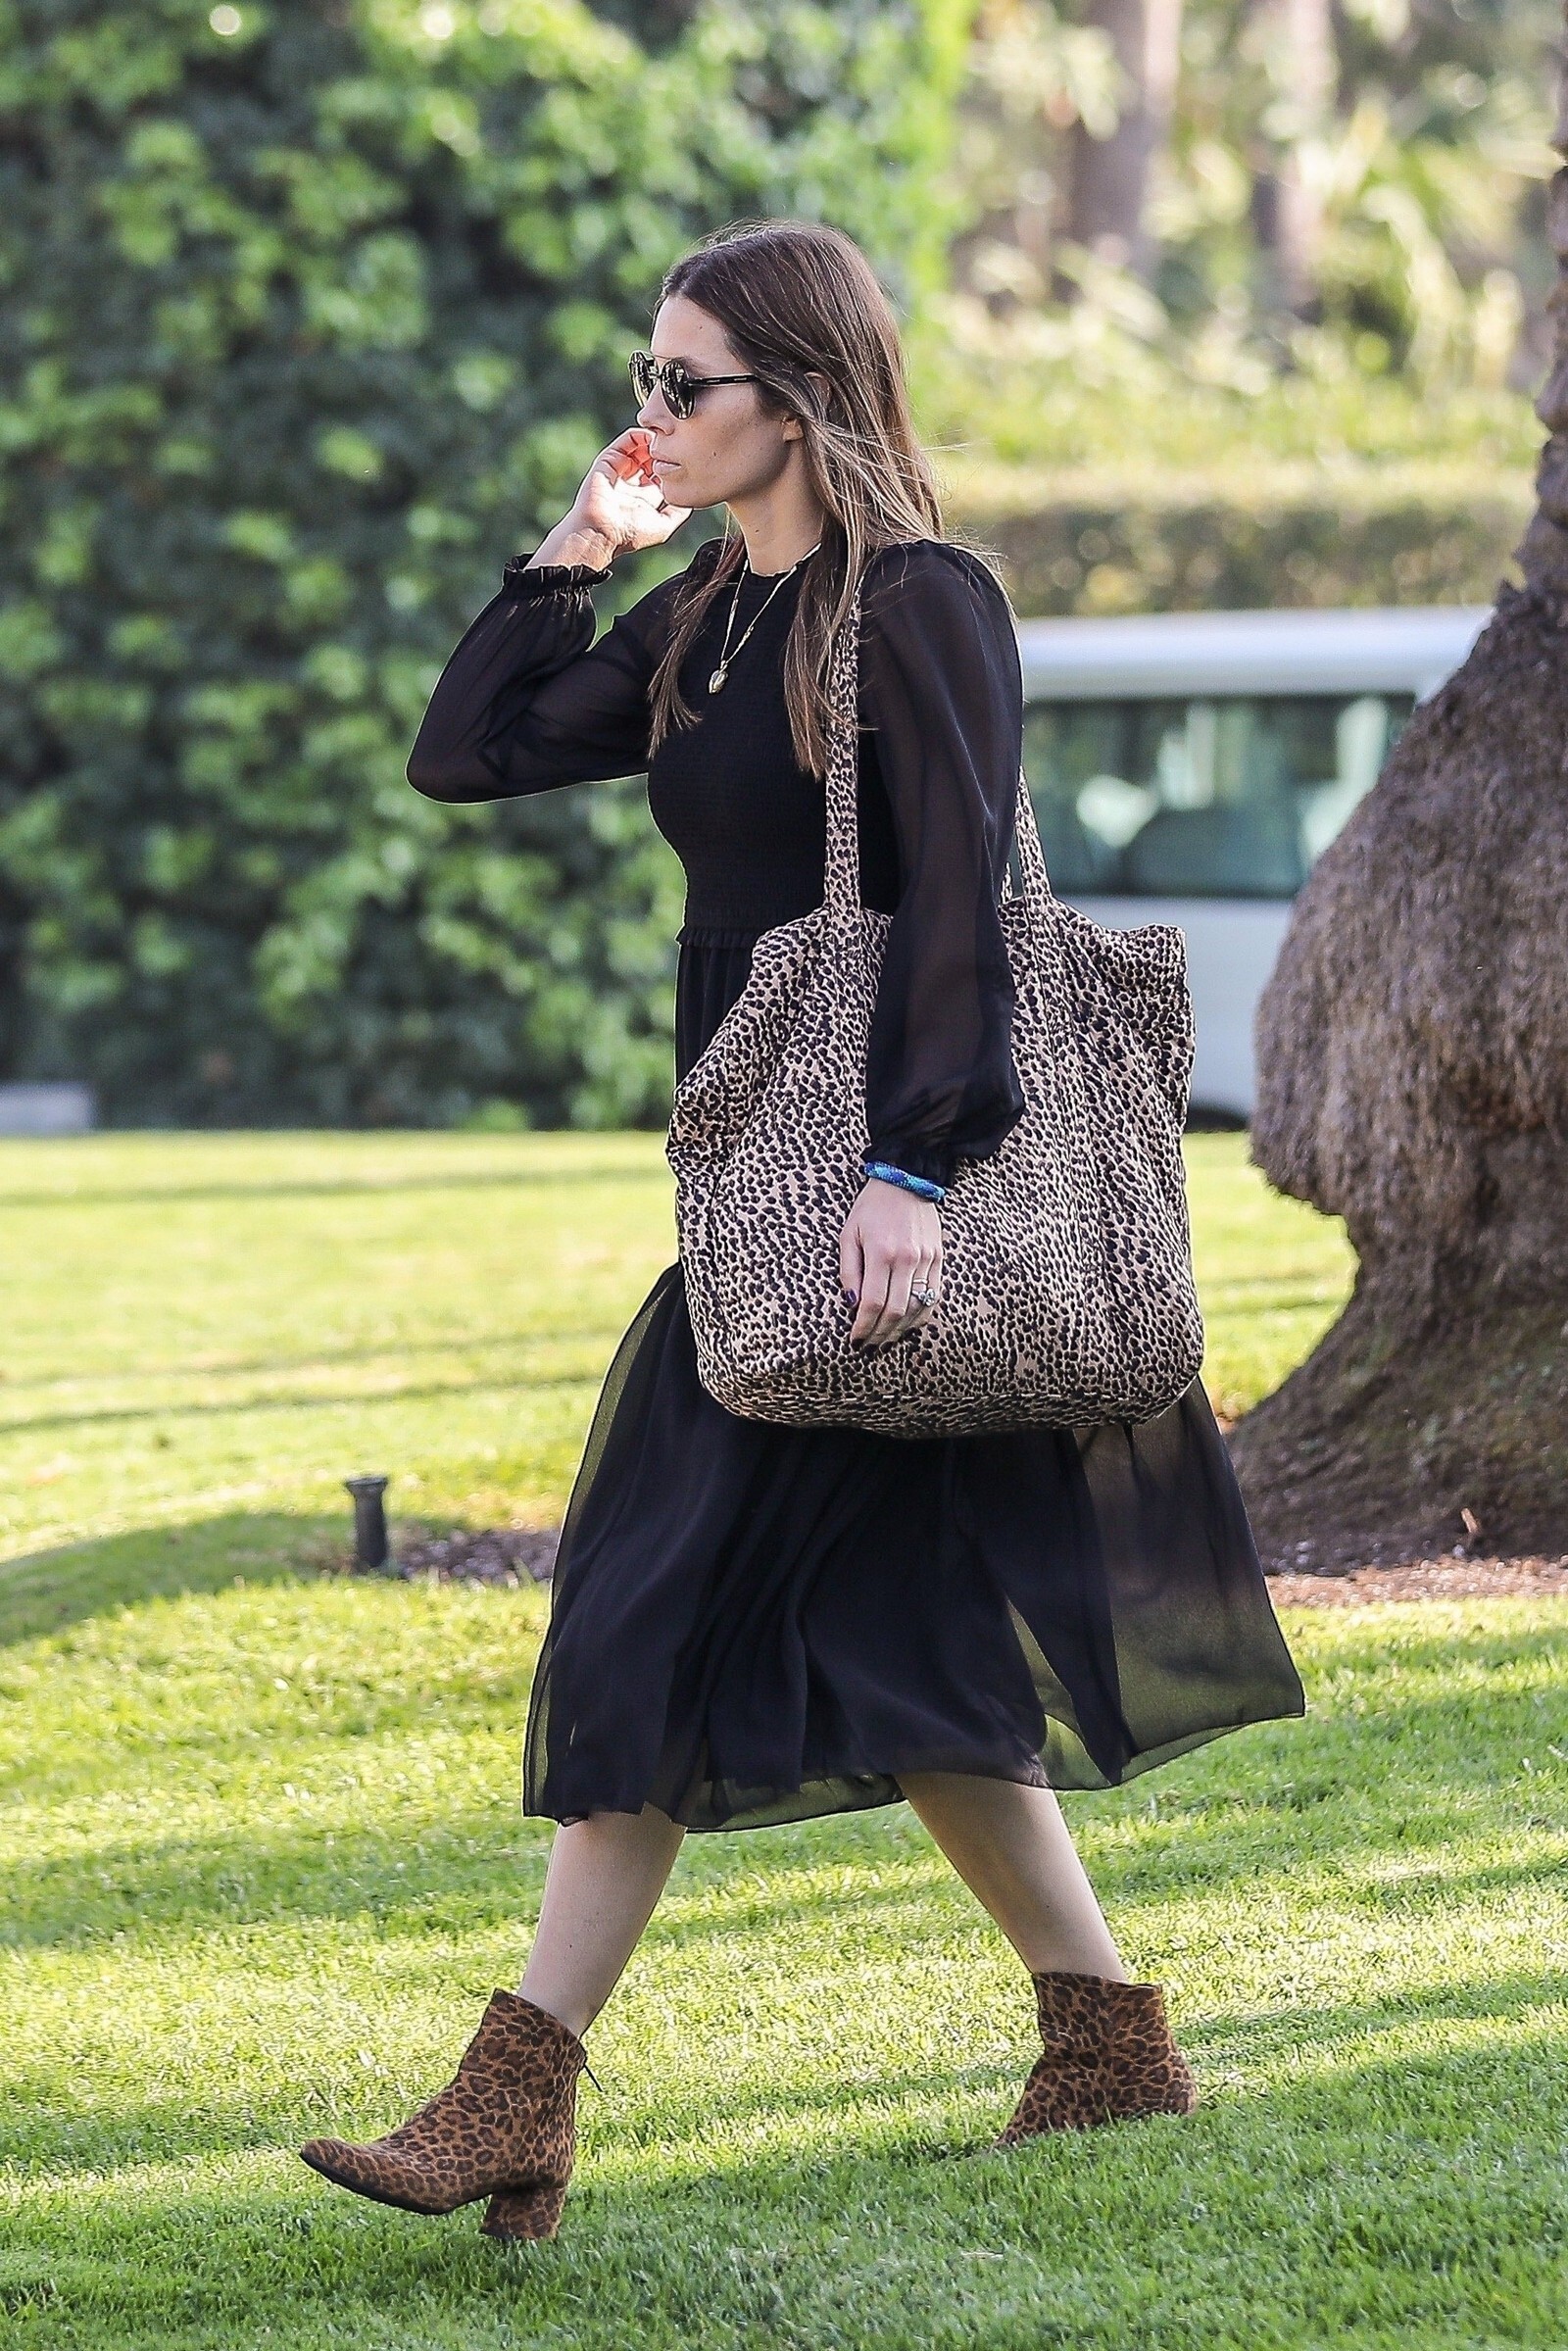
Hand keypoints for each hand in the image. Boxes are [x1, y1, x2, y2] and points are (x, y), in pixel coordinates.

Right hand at [530, 429, 691, 570]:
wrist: (601, 531)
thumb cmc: (630, 534)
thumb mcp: (663, 526)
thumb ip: (678, 513)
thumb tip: (691, 501)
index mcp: (644, 497)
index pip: (661, 475)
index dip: (673, 466)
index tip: (686, 460)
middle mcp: (632, 482)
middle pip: (651, 459)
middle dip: (664, 451)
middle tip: (677, 446)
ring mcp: (620, 470)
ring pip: (640, 448)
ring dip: (654, 441)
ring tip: (666, 439)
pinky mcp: (609, 461)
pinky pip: (625, 441)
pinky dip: (639, 435)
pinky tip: (652, 437)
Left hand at [838, 1179, 941, 1349]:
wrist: (906, 1180)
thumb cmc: (870, 1208)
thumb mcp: (849, 1234)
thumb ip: (849, 1270)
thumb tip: (851, 1304)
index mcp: (882, 1252)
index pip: (872, 1302)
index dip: (863, 1327)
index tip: (855, 1341)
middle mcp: (908, 1258)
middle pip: (896, 1311)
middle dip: (880, 1334)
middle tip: (868, 1348)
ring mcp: (927, 1259)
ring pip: (917, 1308)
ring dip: (901, 1330)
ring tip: (886, 1341)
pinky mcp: (939, 1259)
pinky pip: (934, 1296)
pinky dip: (920, 1316)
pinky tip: (907, 1325)